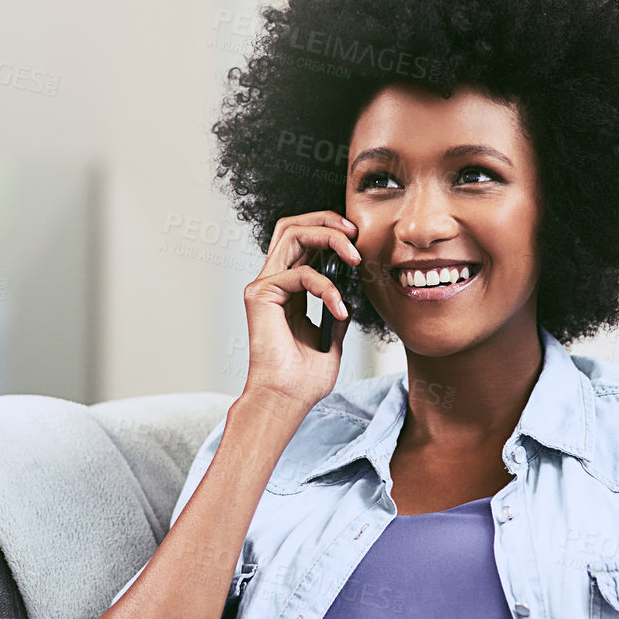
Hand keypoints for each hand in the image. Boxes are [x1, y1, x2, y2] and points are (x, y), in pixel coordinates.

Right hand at [240, 210, 360, 413]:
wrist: (286, 399)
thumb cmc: (304, 378)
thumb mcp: (331, 338)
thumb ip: (335, 311)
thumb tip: (349, 297)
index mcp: (287, 291)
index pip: (303, 242)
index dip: (329, 231)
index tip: (357, 241)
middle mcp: (272, 283)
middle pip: (292, 226)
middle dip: (327, 219)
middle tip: (355, 232)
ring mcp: (264, 286)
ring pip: (292, 233)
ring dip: (329, 236)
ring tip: (354, 256)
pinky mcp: (261, 294)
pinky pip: (301, 273)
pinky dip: (327, 288)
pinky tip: (338, 310)